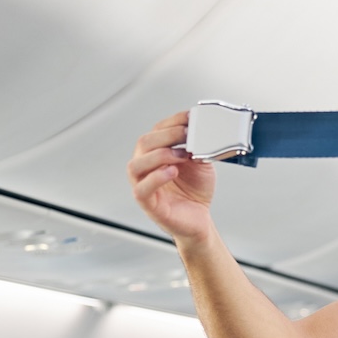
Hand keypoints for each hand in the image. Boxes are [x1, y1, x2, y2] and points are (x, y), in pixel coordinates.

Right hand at [128, 112, 217, 245]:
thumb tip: (201, 132)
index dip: (173, 121)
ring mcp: (144, 185)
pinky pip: (142, 189)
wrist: (200, 220)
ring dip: (159, 155)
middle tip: (186, 135)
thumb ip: (198, 148)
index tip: (190, 117)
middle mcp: (146, 167)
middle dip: (167, 135)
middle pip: (143, 143)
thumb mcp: (201, 164)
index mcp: (156, 154)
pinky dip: (156, 178)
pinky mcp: (148, 204)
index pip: (157, 130)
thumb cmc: (194, 192)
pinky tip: (172, 172)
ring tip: (180, 156)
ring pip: (136, 164)